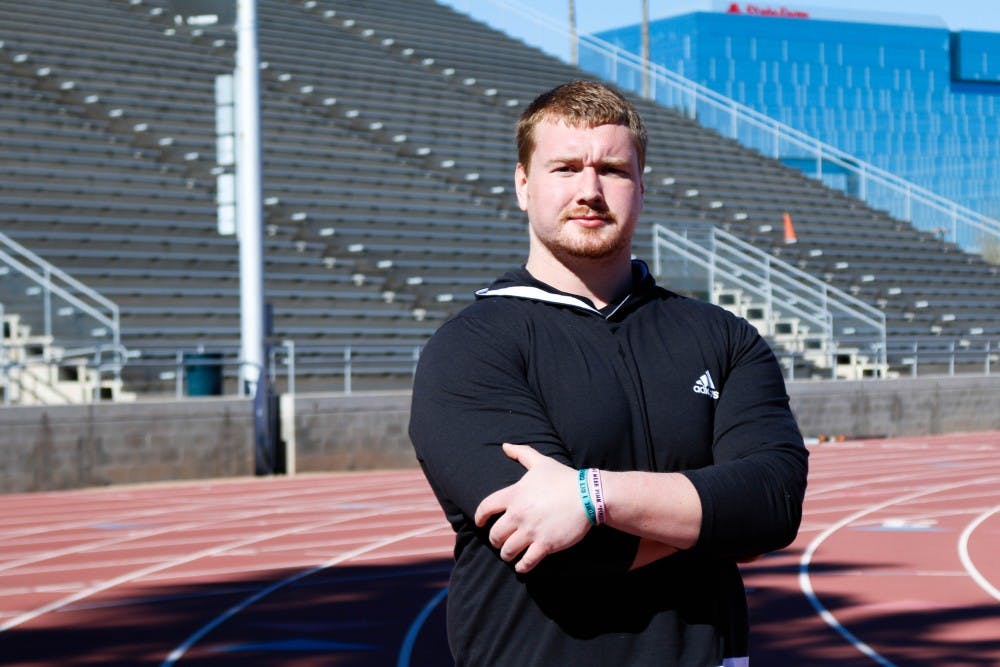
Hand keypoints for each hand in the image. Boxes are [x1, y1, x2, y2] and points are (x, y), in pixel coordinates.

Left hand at [474, 443, 590, 572]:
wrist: (588, 495)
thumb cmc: (563, 478)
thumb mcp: (541, 462)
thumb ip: (521, 453)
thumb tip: (505, 446)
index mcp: (514, 495)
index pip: (485, 508)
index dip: (479, 517)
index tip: (480, 523)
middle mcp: (518, 514)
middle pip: (495, 535)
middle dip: (496, 540)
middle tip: (500, 541)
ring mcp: (531, 531)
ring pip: (507, 551)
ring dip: (507, 554)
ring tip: (510, 554)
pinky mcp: (545, 545)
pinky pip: (526, 562)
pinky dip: (521, 566)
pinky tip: (522, 565)